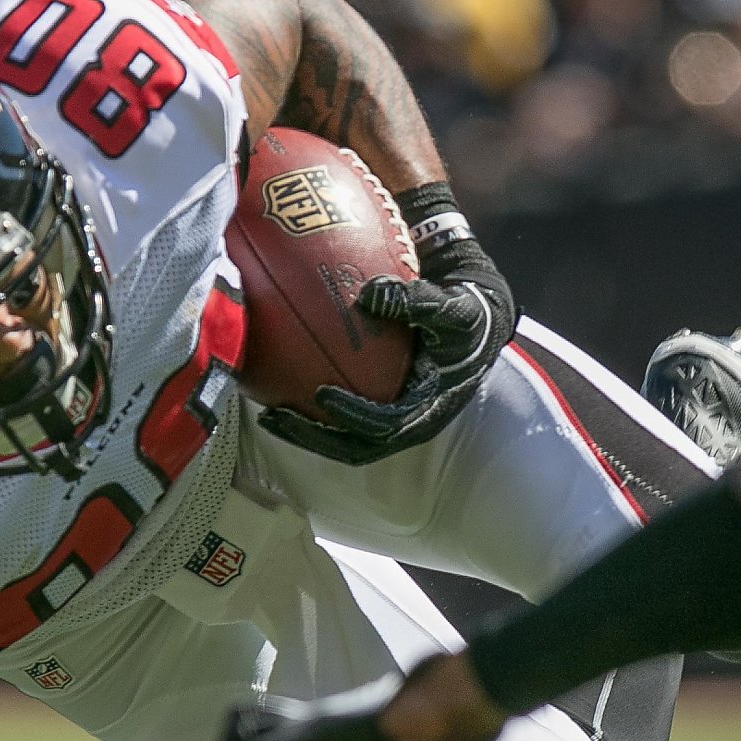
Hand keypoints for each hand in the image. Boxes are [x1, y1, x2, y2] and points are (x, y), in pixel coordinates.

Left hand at [258, 200, 517, 465]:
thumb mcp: (451, 308)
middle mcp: (406, 425)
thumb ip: (416, 301)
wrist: (475, 325)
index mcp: (426, 410)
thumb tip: (371, 293)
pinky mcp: (377, 410)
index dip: (353, 416)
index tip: (321, 396)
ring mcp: (390, 423)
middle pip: (353, 447)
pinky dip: (309, 411)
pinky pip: (339, 418)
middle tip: (272, 417)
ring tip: (265, 412)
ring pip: (341, 440)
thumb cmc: (464, 318)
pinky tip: (279, 389)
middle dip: (311, 437)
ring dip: (303, 432)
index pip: (385, 425)